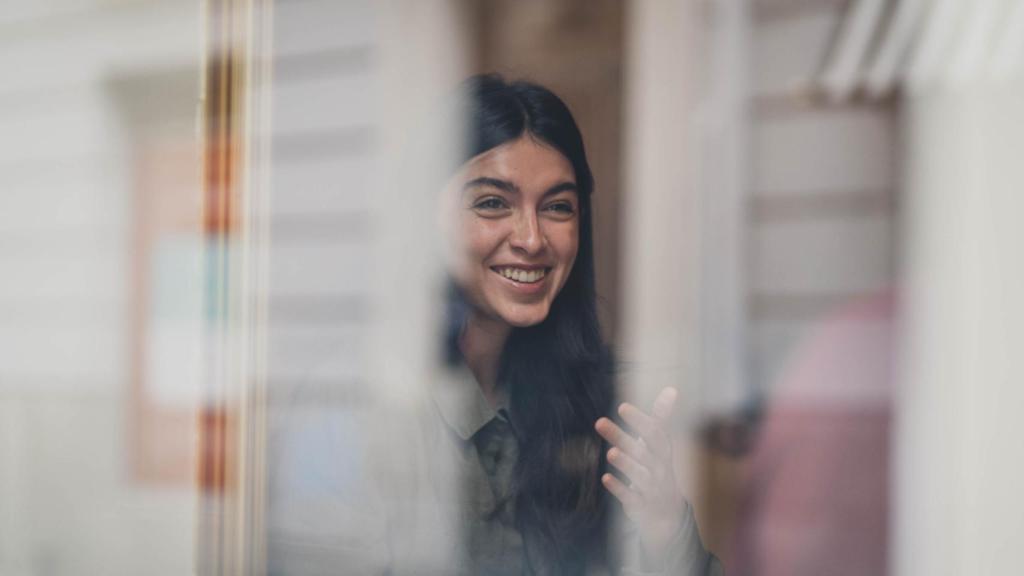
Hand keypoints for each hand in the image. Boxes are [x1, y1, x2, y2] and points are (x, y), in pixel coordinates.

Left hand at [594, 387, 685, 562]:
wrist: (667, 510)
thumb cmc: (658, 467)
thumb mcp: (660, 444)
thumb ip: (661, 417)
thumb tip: (672, 389)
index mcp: (663, 451)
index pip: (655, 433)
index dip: (640, 420)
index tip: (622, 407)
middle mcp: (659, 468)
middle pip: (643, 451)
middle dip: (621, 437)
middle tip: (599, 422)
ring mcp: (652, 488)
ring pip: (640, 476)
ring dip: (625, 463)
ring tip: (610, 452)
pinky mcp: (641, 505)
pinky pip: (632, 498)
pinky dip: (620, 489)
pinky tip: (606, 478)